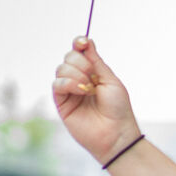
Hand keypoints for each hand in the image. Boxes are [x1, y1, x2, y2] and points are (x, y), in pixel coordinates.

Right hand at [52, 37, 140, 165]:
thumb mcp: (111, 81)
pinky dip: (69, 83)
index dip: (79, 44)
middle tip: (92, 76)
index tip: (82, 42)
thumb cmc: (118, 109)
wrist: (116, 134)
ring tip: (89, 88)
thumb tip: (86, 41)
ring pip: (61, 68)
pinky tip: (81, 92)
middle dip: (80, 62)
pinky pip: (57, 84)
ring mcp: (70, 91)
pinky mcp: (61, 102)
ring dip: (76, 74)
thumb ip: (97, 62)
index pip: (80, 52)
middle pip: (69, 57)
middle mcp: (79, 79)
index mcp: (93, 73)